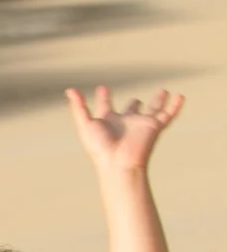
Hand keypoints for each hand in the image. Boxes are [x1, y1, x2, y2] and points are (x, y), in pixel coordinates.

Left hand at [67, 85, 183, 178]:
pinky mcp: (155, 127)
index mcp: (108, 121)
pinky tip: (181, 96)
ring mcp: (141, 124)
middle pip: (132, 110)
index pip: (106, 106)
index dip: (104, 98)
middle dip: (134, 104)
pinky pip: (169, 114)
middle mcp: (126, 122)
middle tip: (136, 100)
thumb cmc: (100, 146)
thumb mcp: (85, 124)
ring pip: (153, 109)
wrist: (119, 163)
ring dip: (159, 101)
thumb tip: (69, 90)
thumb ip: (78, 107)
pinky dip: (176, 106)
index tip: (103, 89)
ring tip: (163, 91)